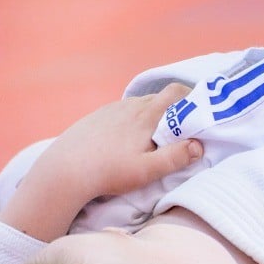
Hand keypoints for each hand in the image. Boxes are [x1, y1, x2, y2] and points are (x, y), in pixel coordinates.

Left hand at [0, 83, 203, 240]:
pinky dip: (133, 120)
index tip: (199, 112)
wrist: (63, 171)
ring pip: (140, 104)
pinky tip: (127, 140)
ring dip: (152, 115)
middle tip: (181, 130)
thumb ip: (177, 157)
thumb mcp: (148, 170)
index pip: (176, 92)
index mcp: (147, 114)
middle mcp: (130, 105)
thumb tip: (199, 145)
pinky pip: (122, 112)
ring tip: (153, 137)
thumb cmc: (109, 171)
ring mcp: (111, 109)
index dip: (192, 97)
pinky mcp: (96, 117)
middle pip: (159, 97)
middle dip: (175, 109)